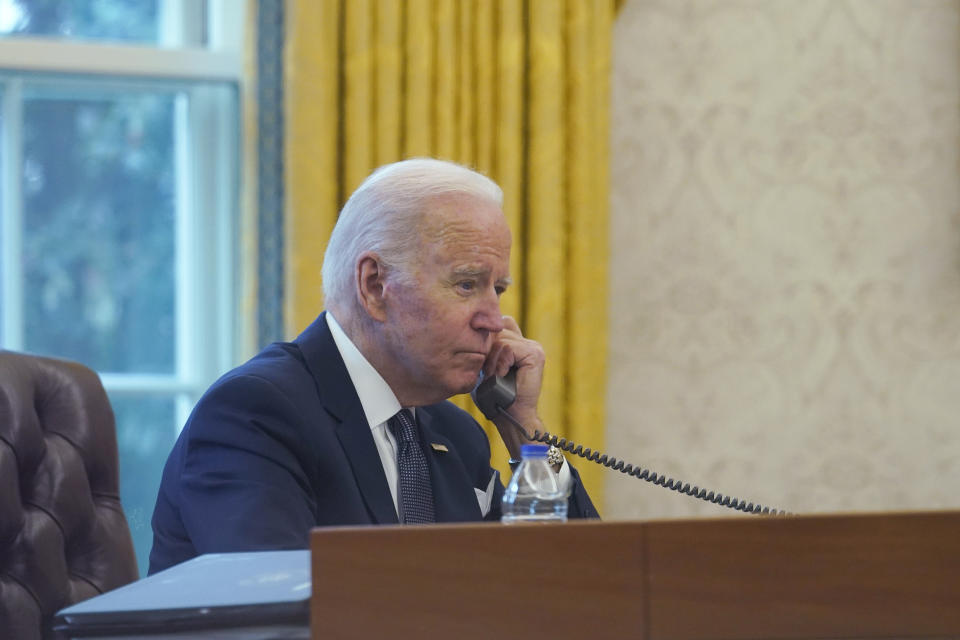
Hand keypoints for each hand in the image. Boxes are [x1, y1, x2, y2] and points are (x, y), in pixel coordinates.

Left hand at [482, 316, 544, 458]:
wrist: (510, 416)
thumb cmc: (494, 397)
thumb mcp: (485, 368)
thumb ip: (485, 349)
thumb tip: (473, 333)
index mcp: (518, 345)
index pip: (499, 326)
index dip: (487, 339)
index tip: (482, 361)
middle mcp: (528, 343)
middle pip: (498, 330)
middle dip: (487, 351)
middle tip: (489, 373)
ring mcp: (533, 347)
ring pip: (501, 339)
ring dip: (492, 360)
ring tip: (496, 377)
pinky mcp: (535, 354)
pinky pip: (508, 347)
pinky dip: (501, 363)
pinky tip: (503, 375)